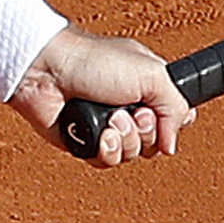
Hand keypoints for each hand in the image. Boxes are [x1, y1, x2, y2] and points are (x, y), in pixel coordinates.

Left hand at [13, 26, 187, 166]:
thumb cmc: (93, 61)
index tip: (163, 113)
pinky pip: (107, 161)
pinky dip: (106, 150)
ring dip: (125, 139)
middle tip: (131, 111)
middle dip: (147, 130)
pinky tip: (99, 134)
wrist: (47, 73)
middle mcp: (128, 107)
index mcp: (146, 86)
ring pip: (132, 153)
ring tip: (111, 120)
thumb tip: (171, 145)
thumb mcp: (152, 74)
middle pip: (156, 140)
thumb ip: (176, 107)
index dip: (172, 122)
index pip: (174, 116)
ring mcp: (106, 126)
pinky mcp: (84, 142)